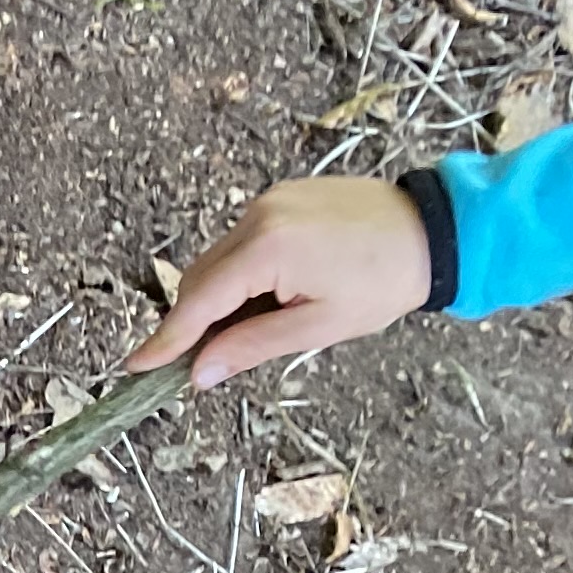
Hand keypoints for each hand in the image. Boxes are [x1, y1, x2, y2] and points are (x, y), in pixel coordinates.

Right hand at [127, 178, 434, 390]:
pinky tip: (272, 292)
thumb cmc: (386, 280)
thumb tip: (199, 373)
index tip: (135, 366)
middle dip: (195, 322)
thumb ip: (250, 348)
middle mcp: (259, 217)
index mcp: (267, 248)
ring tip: (258, 322)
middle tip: (203, 362)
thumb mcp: (318, 327)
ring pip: (218, 262)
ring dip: (221, 297)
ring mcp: (270, 202)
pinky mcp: (283, 198)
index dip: (165, 340)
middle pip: (200, 280)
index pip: (198, 303)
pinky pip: (242, 243)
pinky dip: (242, 273)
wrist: (437, 228)